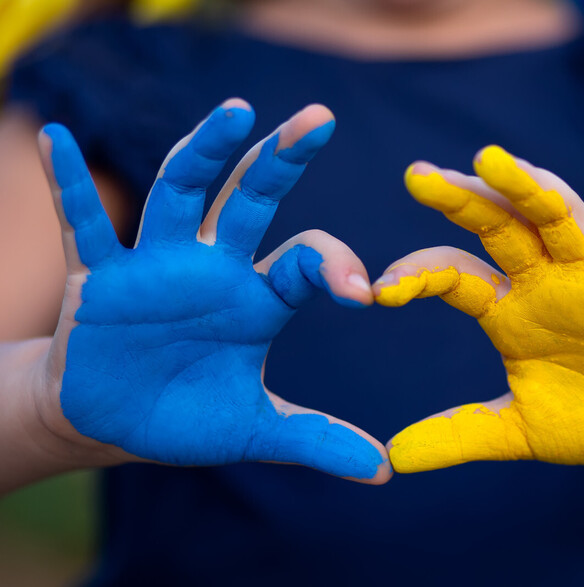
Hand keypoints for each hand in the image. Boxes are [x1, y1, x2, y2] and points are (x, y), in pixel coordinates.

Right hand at [36, 99, 390, 482]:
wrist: (112, 423)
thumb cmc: (187, 415)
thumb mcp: (255, 432)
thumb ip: (316, 440)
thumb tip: (385, 470)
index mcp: (260, 298)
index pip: (307, 262)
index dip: (335, 267)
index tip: (362, 293)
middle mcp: (214, 266)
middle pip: (251, 198)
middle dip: (282, 159)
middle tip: (319, 118)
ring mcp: (157, 264)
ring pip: (181, 192)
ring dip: (204, 152)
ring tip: (236, 112)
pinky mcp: (99, 277)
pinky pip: (83, 224)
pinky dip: (67, 183)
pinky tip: (55, 137)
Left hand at [374, 145, 583, 472]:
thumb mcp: (520, 431)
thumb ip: (461, 435)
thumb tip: (392, 457)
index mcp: (511, 310)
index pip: (455, 276)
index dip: (418, 276)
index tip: (379, 291)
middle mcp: (548, 282)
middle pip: (500, 227)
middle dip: (462, 201)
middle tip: (419, 176)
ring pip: (562, 219)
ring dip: (529, 189)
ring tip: (492, 159)